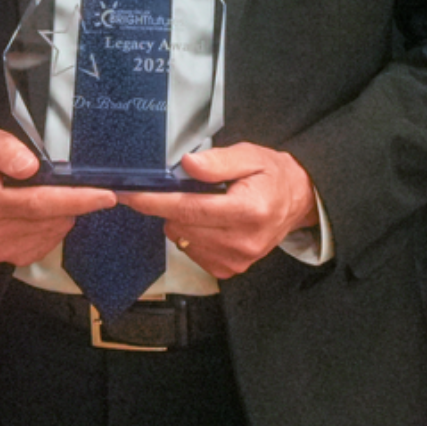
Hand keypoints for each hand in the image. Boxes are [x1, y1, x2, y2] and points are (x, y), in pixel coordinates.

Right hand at [0, 130, 115, 265]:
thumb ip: (6, 149)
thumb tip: (30, 166)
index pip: (37, 202)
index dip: (74, 199)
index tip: (105, 195)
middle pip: (51, 218)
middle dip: (75, 203)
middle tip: (87, 187)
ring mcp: (3, 249)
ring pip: (54, 230)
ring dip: (63, 212)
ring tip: (51, 195)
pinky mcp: (15, 258)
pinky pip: (50, 241)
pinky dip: (55, 225)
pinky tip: (44, 213)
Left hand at [116, 144, 317, 277]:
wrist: (296, 202)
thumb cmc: (271, 176)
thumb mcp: (249, 156)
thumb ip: (218, 161)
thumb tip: (187, 164)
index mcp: (248, 210)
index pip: (189, 209)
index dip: (154, 201)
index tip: (129, 195)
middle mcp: (243, 241)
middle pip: (181, 225)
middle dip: (173, 205)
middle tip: (189, 189)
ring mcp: (237, 260)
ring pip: (182, 240)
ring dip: (183, 221)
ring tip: (208, 205)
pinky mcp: (231, 270)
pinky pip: (192, 252)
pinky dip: (193, 236)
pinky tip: (211, 223)